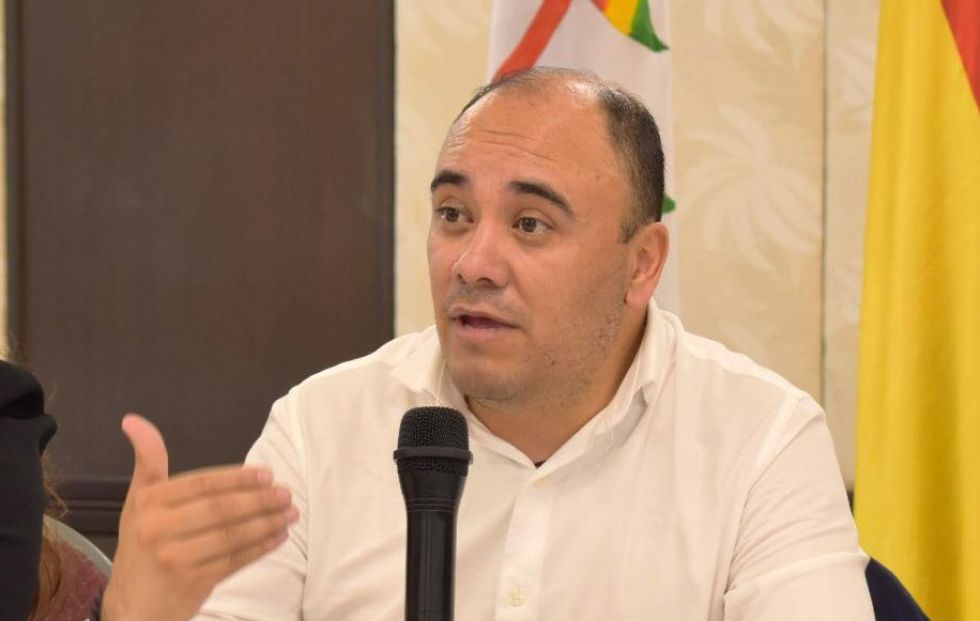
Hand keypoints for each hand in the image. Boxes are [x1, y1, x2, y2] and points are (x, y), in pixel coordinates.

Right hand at [101, 414, 298, 620]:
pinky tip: (278, 537)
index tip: (267, 474)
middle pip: (220, 509)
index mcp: (148, 504)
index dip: (237, 478)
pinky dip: (260, 548)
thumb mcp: (138, 502)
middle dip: (259, 500)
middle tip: (286, 493)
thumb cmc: (142, 547)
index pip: (202, 485)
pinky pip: (234, 561)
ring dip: (267, 522)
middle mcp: (157, 530)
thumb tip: (134, 420)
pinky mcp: (192, 584)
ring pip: (231, 535)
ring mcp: (175, 559)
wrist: (132, 606)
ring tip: (290, 513)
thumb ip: (148, 462)